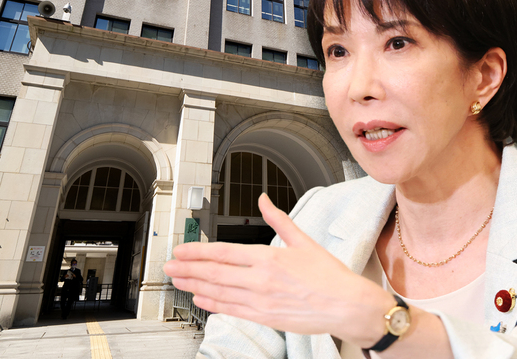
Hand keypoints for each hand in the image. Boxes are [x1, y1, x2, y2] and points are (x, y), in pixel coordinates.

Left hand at [164, 194, 391, 344]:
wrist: (347, 306)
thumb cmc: (329, 276)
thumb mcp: (304, 241)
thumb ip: (279, 220)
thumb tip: (264, 200)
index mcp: (269, 258)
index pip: (223, 253)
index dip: (197, 252)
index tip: (181, 250)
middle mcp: (260, 280)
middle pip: (215, 273)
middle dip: (188, 269)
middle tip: (169, 266)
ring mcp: (260, 301)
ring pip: (218, 293)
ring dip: (194, 286)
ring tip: (178, 281)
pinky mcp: (264, 317)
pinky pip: (231, 310)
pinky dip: (213, 305)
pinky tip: (201, 300)